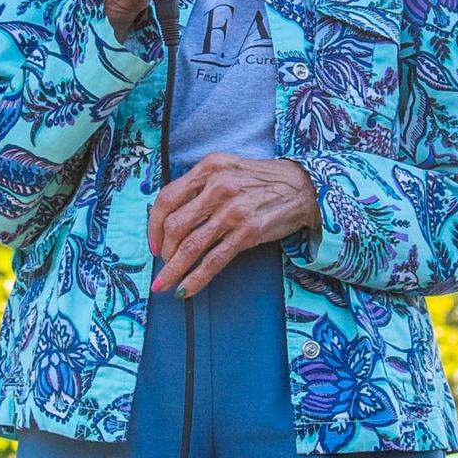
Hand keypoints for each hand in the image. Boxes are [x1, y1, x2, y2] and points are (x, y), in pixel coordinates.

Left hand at [149, 153, 320, 296]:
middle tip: (163, 265)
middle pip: (175, 225)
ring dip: (174, 270)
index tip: (154, 243)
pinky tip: (187, 290)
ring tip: (165, 284)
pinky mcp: (247, 232)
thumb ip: (201, 187)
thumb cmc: (263, 181)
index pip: (167, 198)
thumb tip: (172, 220)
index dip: (154, 226)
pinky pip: (214, 260)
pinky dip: (196, 278)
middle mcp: (218, 186)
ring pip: (191, 246)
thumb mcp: (228, 170)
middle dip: (164, 251)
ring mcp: (233, 210)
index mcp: (209, 168)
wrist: (304, 188)